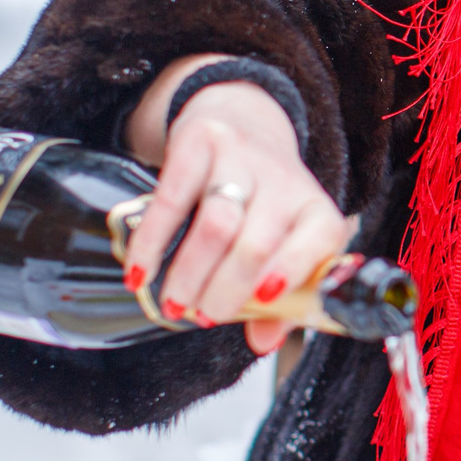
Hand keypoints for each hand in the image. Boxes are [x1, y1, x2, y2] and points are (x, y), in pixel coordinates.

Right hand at [122, 63, 354, 356]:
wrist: (244, 119)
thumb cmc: (265, 199)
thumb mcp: (283, 240)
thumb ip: (281, 298)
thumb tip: (265, 342)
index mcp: (315, 209)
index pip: (320, 237)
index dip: (294, 269)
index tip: (263, 297)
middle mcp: (284, 181)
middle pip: (256, 243)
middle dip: (225, 290)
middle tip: (203, 315)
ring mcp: (242, 156)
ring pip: (216, 224)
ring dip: (190, 274)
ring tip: (175, 302)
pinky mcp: (200, 141)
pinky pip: (171, 199)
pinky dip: (152, 242)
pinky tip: (141, 272)